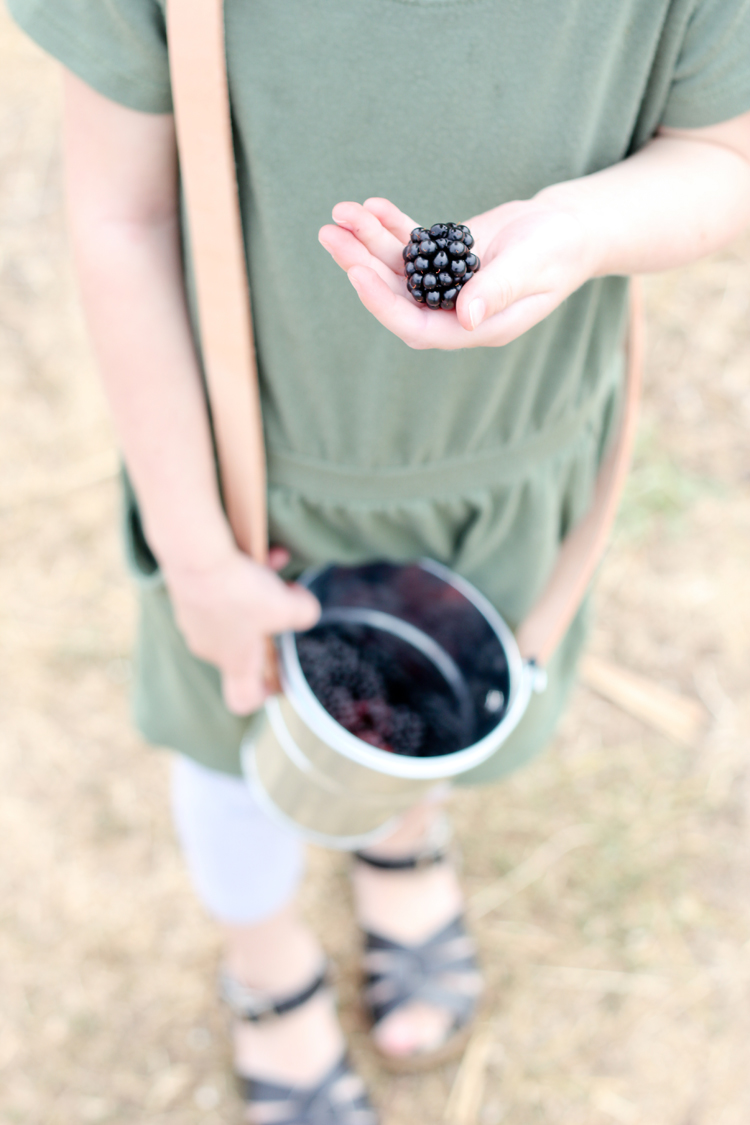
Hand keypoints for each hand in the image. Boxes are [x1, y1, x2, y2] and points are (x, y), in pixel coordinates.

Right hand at [162, 546, 319, 714]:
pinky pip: (221, 589)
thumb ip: (304, 614)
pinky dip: (240, 575)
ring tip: (275, 567)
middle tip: (284, 600)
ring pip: (237, 611)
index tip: (280, 674)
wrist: (194, 555)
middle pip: (246, 646)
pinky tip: (256, 552)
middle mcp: (210, 647)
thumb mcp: (287, 606)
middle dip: (271, 622)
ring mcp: (195, 620)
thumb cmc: (239, 591)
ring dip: (259, 591)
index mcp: (235, 662)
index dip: (265, 693)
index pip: (243, 699)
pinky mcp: (188, 593)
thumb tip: (303, 608)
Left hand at [318, 196, 595, 349]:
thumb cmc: (560, 250)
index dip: (384, 303)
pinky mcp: (445, 259)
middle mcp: (454, 312)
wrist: (569, 229)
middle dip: (361, 265)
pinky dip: (390, 226)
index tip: (357, 274)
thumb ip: (499, 290)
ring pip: (397, 269)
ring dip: (367, 242)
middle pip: (397, 295)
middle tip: (329, 234)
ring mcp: (446, 286)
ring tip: (340, 213)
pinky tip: (371, 206)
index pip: (418, 326)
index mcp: (475, 327)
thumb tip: (464, 317)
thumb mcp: (533, 266)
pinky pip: (410, 246)